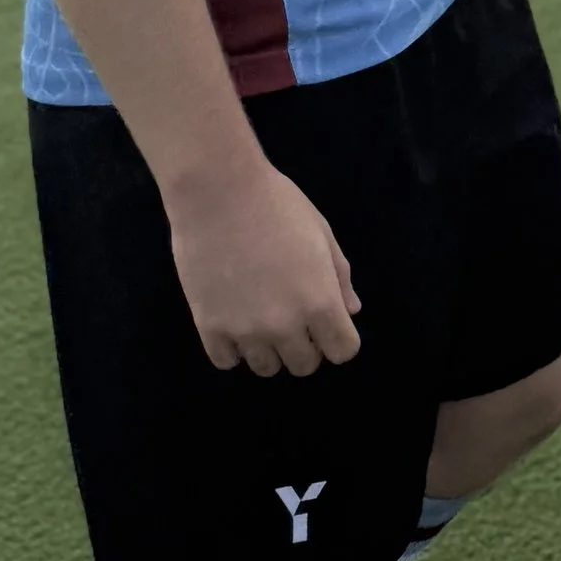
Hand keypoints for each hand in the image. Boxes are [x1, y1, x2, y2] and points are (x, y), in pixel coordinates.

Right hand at [168, 157, 361, 376]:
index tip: (328, 323)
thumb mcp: (321, 234)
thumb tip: (351, 310)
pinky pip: (227, 361)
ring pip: (266, 368)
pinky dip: (233, 348)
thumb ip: (339, 277)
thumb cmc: (278, 205)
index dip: (339, 338)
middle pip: (304, 366)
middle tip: (293, 317)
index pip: (343, 351)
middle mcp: (285, 325)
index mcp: (320, 302)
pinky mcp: (209, 327)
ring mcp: (245, 330)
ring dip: (269, 349)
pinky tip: (233, 320)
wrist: (220, 192)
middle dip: (306, 346)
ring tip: (261, 317)